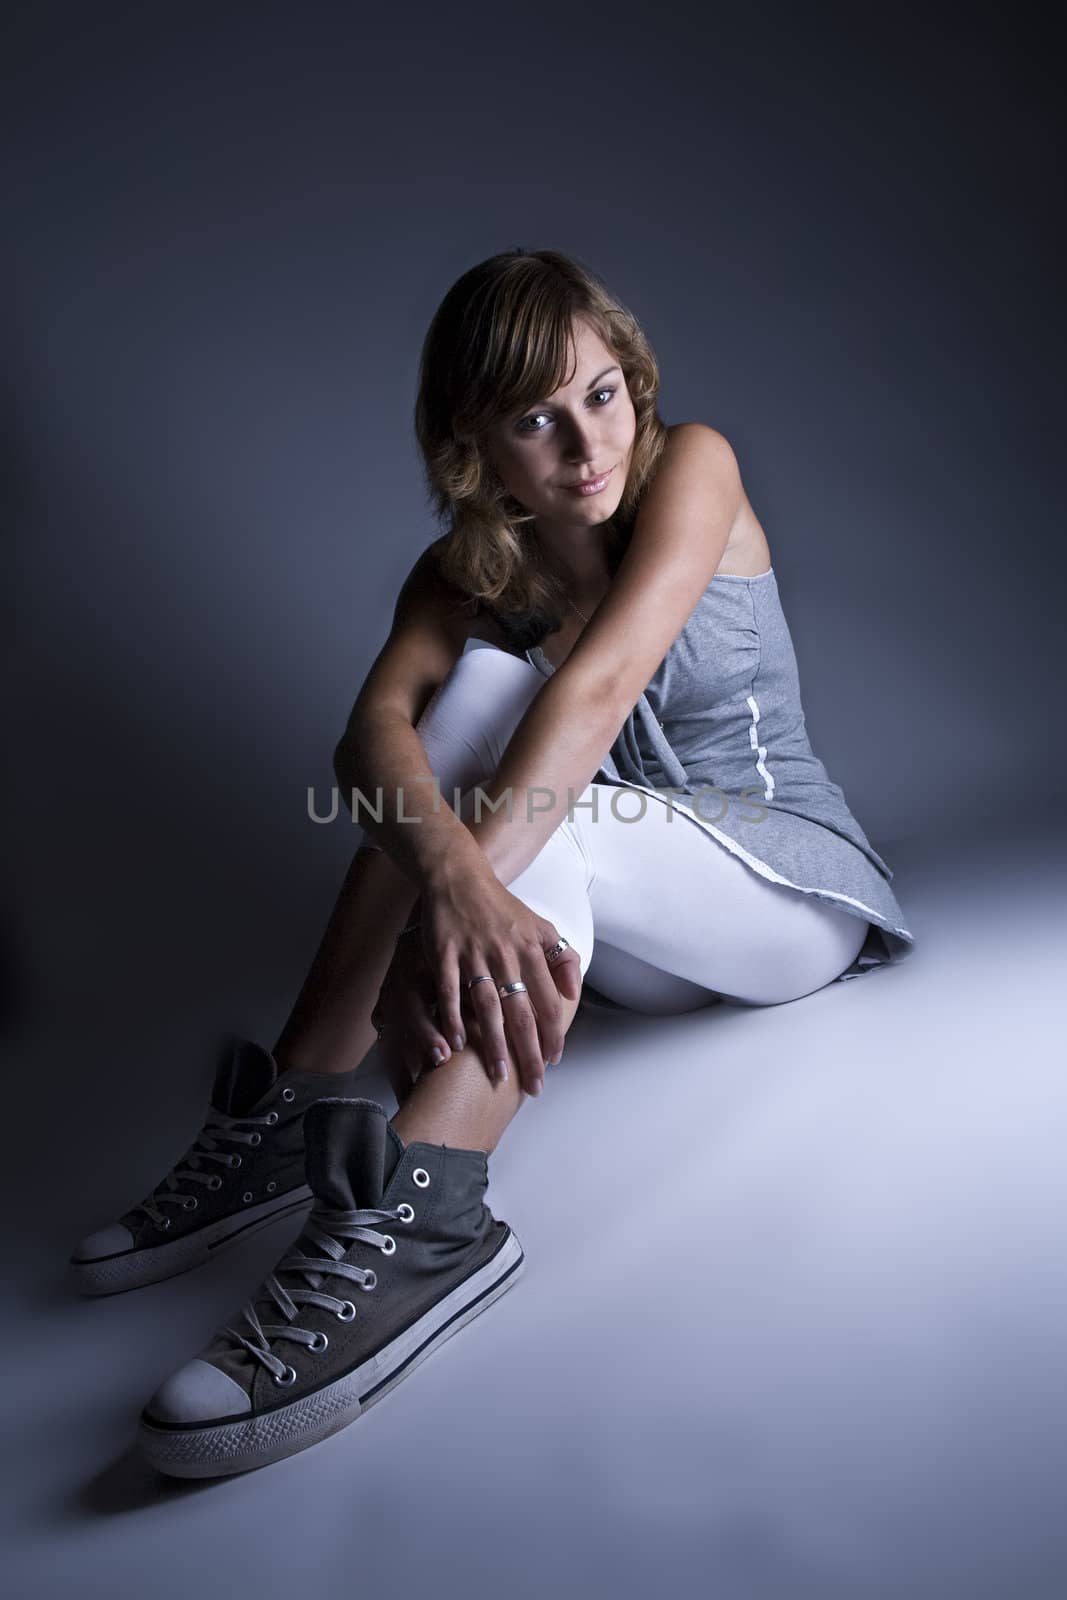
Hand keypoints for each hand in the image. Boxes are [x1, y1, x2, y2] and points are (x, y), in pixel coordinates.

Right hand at [372, 870, 581, 1096]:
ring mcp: (473, 954)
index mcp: (531, 950)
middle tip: (533, 1086)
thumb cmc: (501, 907)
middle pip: (522, 1013)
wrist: (458, 877)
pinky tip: (458, 1045)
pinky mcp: (443, 953)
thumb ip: (563, 958)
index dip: (554, 1035)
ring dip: (494, 1044)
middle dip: (530, 1053)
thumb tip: (572, 996)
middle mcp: (505, 954)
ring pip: (487, 1007)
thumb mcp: (540, 926)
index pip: (549, 1002)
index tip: (554, 1061)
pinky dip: (453, 1018)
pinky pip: (448, 992)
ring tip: (499, 1075)